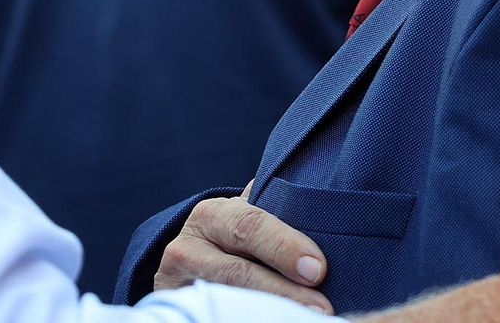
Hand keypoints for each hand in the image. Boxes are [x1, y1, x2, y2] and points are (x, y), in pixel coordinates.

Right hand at [152, 183, 332, 314]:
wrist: (188, 267)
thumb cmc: (232, 239)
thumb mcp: (242, 218)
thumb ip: (271, 206)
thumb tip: (319, 191)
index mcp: (211, 215)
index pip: (249, 226)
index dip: (284, 246)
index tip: (318, 268)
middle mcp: (187, 248)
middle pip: (238, 272)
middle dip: (283, 289)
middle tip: (321, 307)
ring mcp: (178, 284)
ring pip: (227, 300)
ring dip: (269, 311)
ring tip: (303, 319)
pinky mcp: (178, 309)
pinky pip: (215, 314)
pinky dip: (246, 318)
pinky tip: (275, 321)